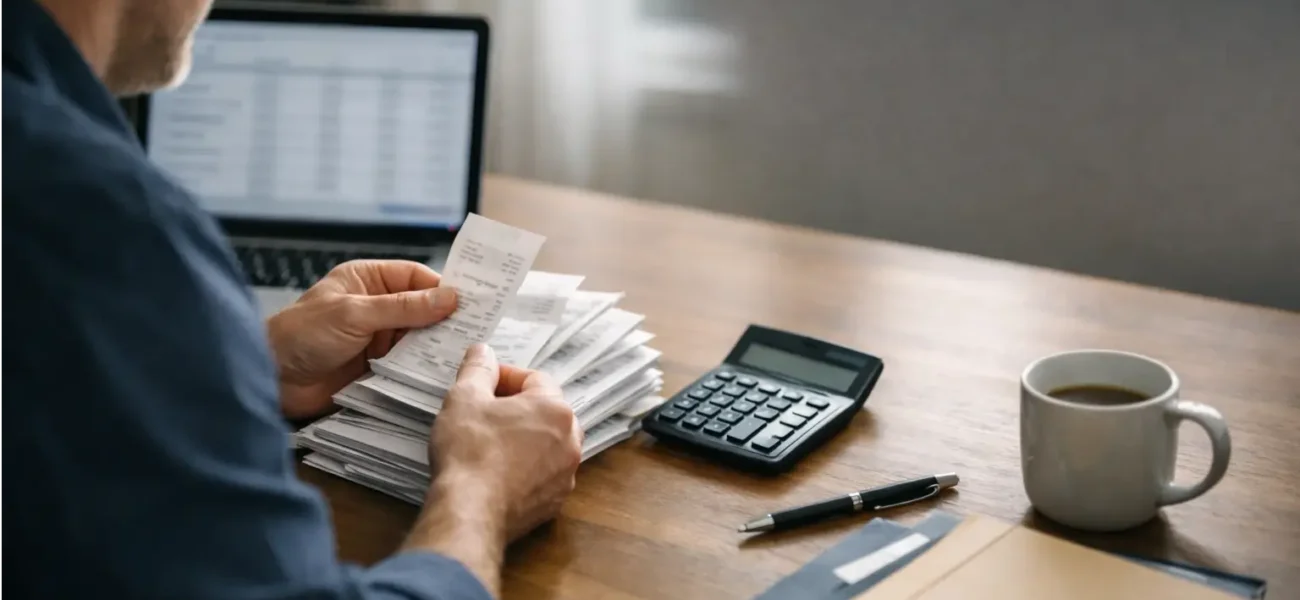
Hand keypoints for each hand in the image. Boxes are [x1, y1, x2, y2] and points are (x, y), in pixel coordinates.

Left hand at [266, 260, 457, 419]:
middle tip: (478, 329)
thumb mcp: (355, 313)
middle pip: (422, 308)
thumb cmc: (300, 335)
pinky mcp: (377, 367)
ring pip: (419, 338)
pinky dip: (424, 367)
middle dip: (446, 318)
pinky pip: (409, 364)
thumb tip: (449, 297)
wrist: (270, 378)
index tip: (473, 301)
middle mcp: (375, 306)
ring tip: (465, 353)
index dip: (444, 287)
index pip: (416, 278)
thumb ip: (403, 307)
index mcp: (367, 280)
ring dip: (437, 346)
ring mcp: (377, 337)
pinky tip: (441, 372)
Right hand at [430, 343, 582, 540]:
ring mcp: (565, 475)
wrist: (470, 511)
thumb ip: (477, 369)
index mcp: (555, 409)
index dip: (504, 377)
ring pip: (546, 445)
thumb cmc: (469, 451)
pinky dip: (524, 470)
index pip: (534, 379)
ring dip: (523, 439)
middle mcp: (570, 441)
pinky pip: (541, 476)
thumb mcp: (464, 397)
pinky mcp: (553, 503)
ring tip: (490, 442)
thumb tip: (483, 352)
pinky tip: (497, 472)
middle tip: (485, 412)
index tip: (482, 383)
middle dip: (517, 408)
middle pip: (545, 412)